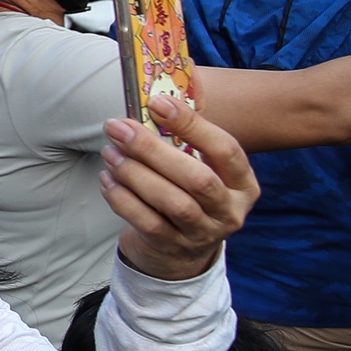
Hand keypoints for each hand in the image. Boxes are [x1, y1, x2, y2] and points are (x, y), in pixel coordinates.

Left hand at [102, 93, 254, 280]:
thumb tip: (153, 98)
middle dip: (153, 150)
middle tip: (119, 128)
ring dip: (135, 173)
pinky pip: (146, 222)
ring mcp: (202, 233)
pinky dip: (123, 198)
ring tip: (109, 152)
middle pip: (196, 178)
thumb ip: (185, 139)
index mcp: (243, 183)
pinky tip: (107, 179)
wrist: (180, 252)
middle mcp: (229, 210)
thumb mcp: (199, 169)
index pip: (225, 149)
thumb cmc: (186, 194)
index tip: (157, 103)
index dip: (192, 124)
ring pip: (172, 202)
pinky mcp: (173, 247)